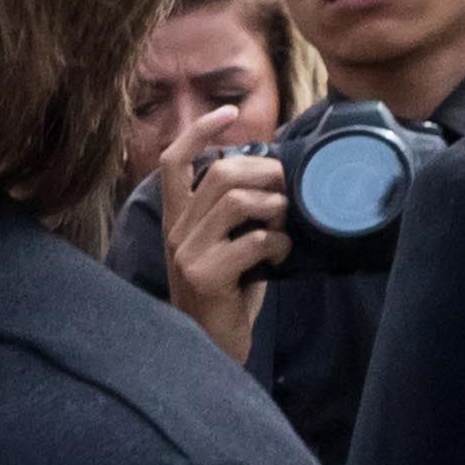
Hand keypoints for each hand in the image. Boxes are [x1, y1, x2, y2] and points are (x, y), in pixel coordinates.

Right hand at [159, 144, 289, 364]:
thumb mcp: (222, 250)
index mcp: (177, 222)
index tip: (229, 112)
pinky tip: (283, 256)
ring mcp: (188, 254)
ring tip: (286, 223)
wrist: (208, 351)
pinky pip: (255, 241)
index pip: (174, 162)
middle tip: (289, 187)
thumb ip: (234, 218)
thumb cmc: (224, 298)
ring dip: (276, 207)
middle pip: (218, 173)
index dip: (199, 131)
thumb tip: (276, 182)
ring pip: (238, 201)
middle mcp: (176, 233)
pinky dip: (280, 243)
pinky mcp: (207, 276)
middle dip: (265, 172)